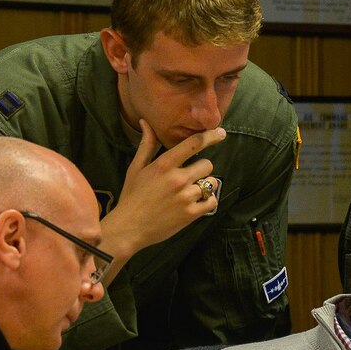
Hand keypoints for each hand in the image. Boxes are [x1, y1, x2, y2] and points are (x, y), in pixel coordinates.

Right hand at [101, 123, 226, 263]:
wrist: (129, 227)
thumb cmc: (132, 196)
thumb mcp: (136, 168)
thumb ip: (146, 145)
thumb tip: (146, 122)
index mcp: (164, 164)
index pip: (194, 144)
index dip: (210, 136)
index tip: (220, 133)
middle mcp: (178, 178)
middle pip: (207, 164)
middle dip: (201, 168)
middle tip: (190, 176)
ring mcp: (186, 197)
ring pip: (211, 182)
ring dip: (205, 185)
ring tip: (191, 191)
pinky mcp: (191, 214)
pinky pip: (212, 201)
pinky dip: (207, 200)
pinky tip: (196, 202)